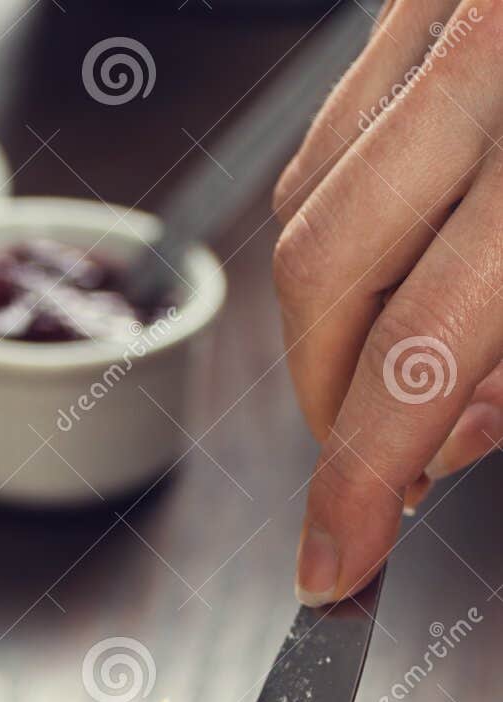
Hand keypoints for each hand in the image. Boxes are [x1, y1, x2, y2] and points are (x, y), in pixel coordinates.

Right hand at [270, 1, 502, 602]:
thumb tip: (449, 439)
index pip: (416, 347)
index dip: (358, 474)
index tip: (335, 558)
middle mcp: (487, 66)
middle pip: (325, 278)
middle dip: (327, 403)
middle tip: (365, 470)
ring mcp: (438, 16)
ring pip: (307, 209)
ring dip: (326, 324)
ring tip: (385, 376)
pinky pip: (329, 136)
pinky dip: (342, 228)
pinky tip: (389, 273)